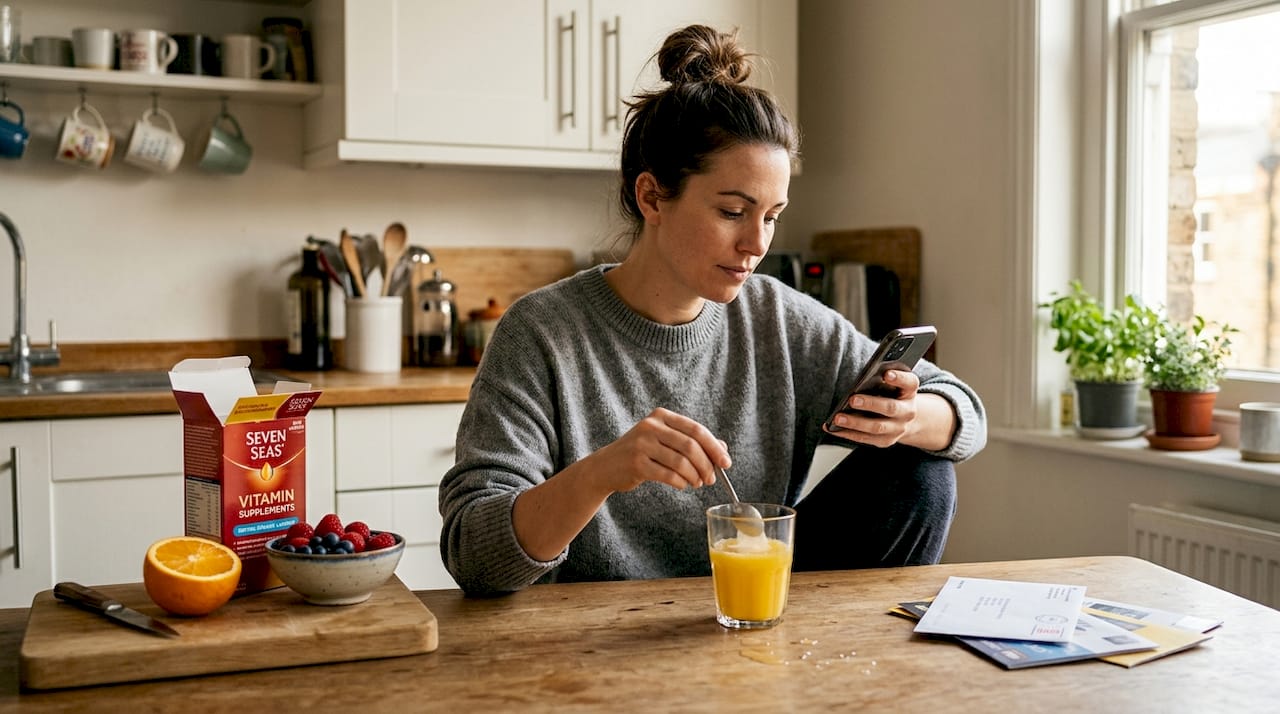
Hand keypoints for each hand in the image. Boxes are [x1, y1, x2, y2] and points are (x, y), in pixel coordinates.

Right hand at [588, 407, 728, 492]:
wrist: (606, 467)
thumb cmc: (641, 453)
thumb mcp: (665, 441)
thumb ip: (692, 442)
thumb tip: (723, 448)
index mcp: (661, 416)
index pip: (696, 430)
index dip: (714, 447)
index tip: (726, 463)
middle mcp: (651, 426)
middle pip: (690, 446)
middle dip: (706, 465)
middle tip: (712, 479)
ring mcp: (642, 444)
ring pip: (681, 463)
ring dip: (694, 476)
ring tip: (697, 483)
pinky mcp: (636, 463)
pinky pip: (669, 475)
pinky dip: (681, 483)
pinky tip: (682, 484)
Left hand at [823, 369, 920, 446]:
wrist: (903, 419)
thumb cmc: (891, 395)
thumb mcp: (891, 384)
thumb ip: (880, 379)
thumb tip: (859, 378)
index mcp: (909, 392)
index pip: (910, 383)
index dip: (899, 378)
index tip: (887, 374)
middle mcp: (907, 411)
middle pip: (890, 408)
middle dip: (870, 404)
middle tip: (852, 400)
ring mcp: (898, 428)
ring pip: (877, 427)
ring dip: (855, 423)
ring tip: (838, 417)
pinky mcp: (886, 440)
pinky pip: (865, 438)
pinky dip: (848, 433)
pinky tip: (833, 428)